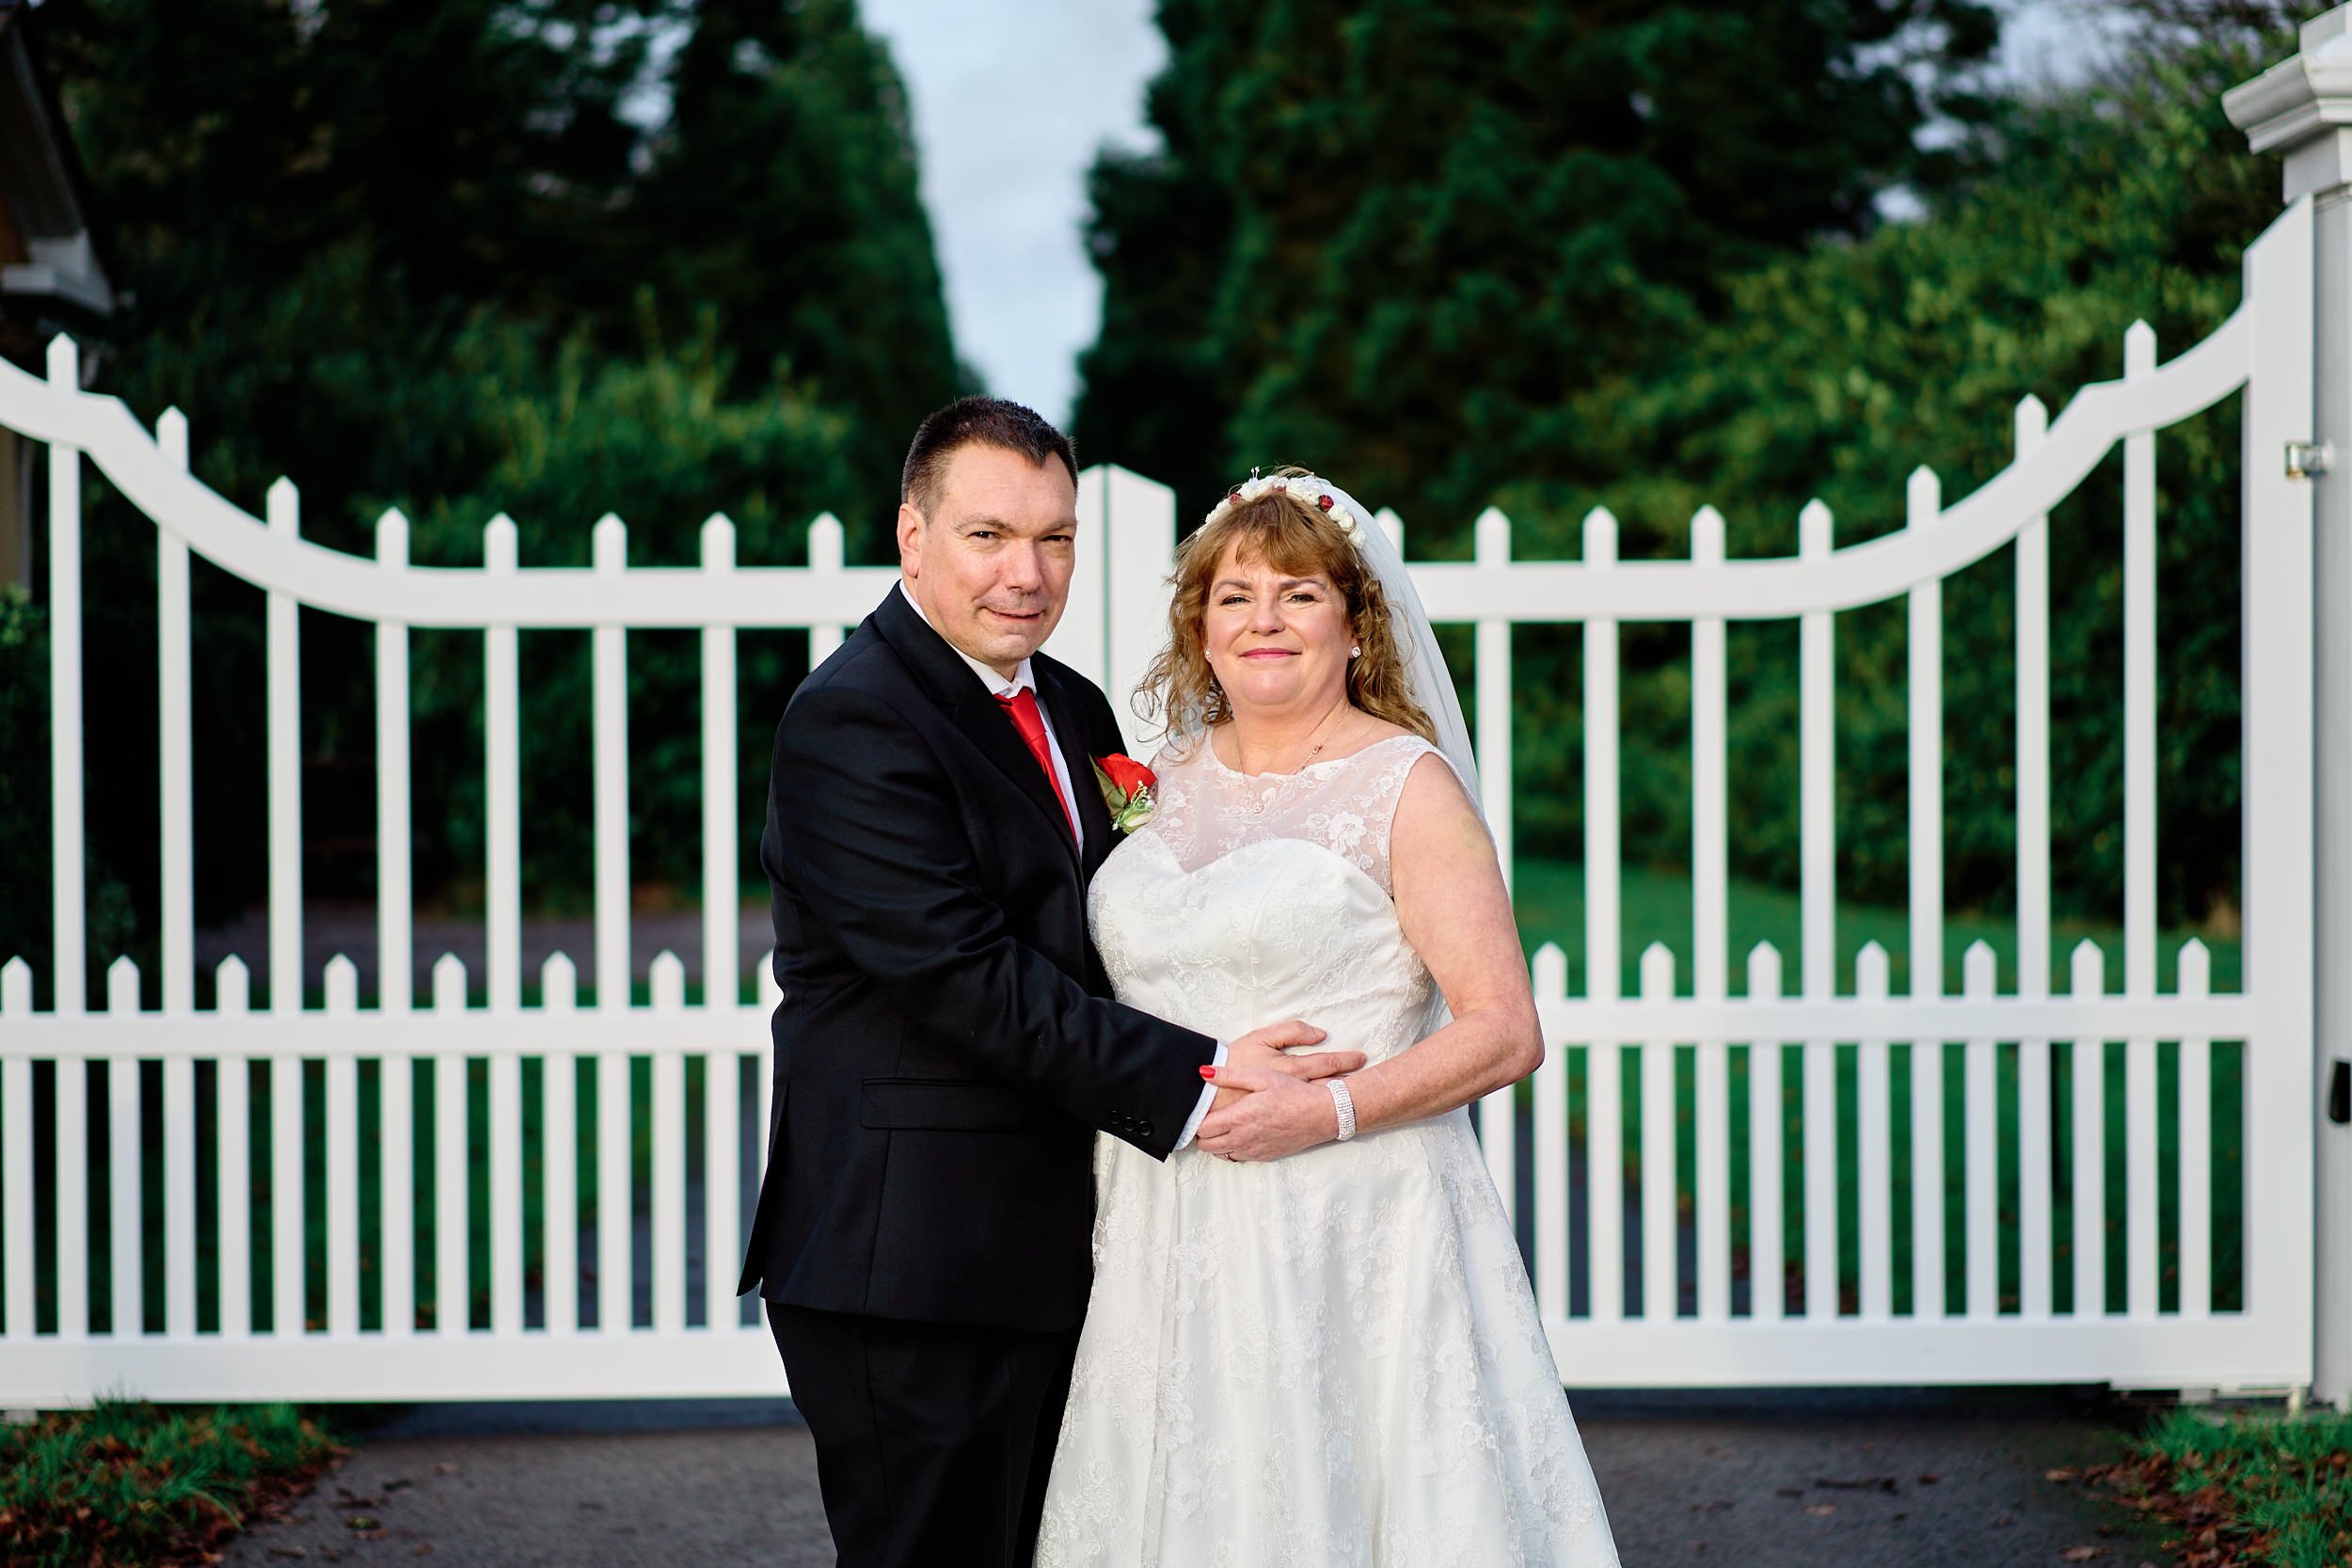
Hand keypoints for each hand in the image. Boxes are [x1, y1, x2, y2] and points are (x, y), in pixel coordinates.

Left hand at [1195, 1067, 1342, 1162]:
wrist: (1322, 1113)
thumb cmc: (1294, 1092)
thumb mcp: (1262, 1076)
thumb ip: (1230, 1075)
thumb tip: (1204, 1072)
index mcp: (1239, 1117)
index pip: (1202, 1128)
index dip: (1197, 1120)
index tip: (1201, 1111)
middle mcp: (1243, 1138)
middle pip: (1207, 1145)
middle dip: (1203, 1134)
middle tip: (1209, 1119)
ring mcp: (1254, 1150)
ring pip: (1221, 1154)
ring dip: (1217, 1143)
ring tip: (1224, 1126)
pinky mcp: (1264, 1156)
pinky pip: (1239, 1157)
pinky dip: (1234, 1148)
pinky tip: (1241, 1133)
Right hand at [1213, 1022, 1362, 1113]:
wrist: (1208, 1093)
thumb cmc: (1234, 1061)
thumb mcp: (1260, 1038)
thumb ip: (1291, 1032)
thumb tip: (1320, 1034)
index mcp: (1291, 1071)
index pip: (1327, 1064)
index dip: (1345, 1060)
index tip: (1361, 1057)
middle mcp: (1293, 1096)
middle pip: (1329, 1090)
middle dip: (1351, 1086)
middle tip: (1370, 1080)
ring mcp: (1286, 1114)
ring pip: (1320, 1112)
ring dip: (1338, 1107)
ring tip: (1355, 1102)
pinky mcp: (1274, 1132)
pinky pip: (1302, 1126)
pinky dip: (1317, 1124)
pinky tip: (1324, 1121)